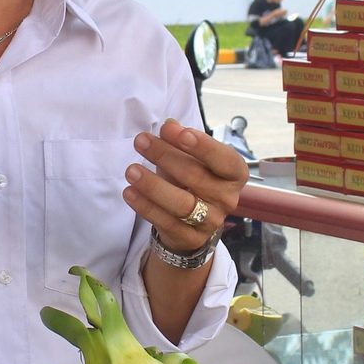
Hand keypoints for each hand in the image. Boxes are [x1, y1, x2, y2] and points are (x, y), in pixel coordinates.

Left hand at [123, 118, 248, 255]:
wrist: (194, 222)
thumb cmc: (194, 179)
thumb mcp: (191, 158)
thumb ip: (180, 141)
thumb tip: (169, 125)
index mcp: (234, 174)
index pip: (223, 159)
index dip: (203, 146)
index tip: (179, 132)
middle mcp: (227, 198)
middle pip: (196, 176)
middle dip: (165, 156)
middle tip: (141, 141)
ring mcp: (210, 221)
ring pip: (181, 203)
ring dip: (153, 185)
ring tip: (131, 171)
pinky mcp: (190, 238)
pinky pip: (166, 222)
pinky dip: (146, 207)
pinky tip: (129, 192)